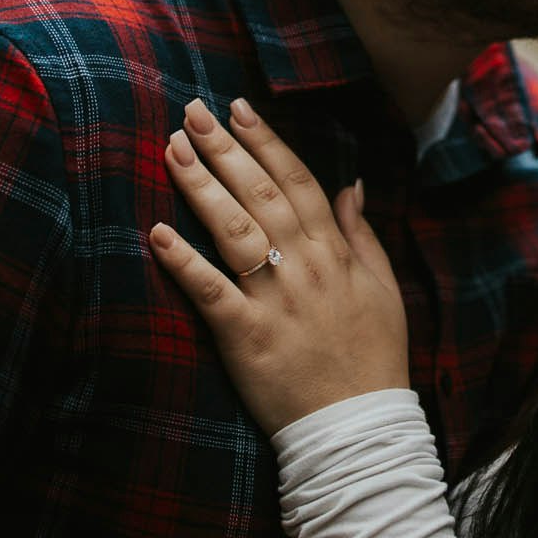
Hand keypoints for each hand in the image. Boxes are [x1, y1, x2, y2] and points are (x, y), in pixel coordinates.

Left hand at [151, 98, 409, 433]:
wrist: (358, 429)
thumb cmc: (372, 357)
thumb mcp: (380, 288)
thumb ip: (360, 234)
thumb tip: (351, 184)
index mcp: (334, 254)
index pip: (298, 181)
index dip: (267, 142)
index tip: (238, 108)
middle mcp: (305, 267)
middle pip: (260, 194)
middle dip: (225, 148)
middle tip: (191, 111)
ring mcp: (275, 300)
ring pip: (234, 230)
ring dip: (201, 186)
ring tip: (173, 149)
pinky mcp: (245, 337)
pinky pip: (211, 291)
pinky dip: (184, 261)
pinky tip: (157, 232)